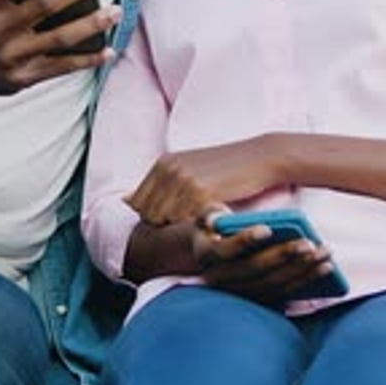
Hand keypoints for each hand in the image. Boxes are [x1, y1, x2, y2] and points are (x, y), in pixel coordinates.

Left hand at [126, 137, 283, 224]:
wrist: (260, 156)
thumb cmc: (227, 167)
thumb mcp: (190, 168)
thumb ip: (162, 184)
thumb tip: (125, 199)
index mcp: (164, 163)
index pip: (137, 202)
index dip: (152, 218)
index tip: (171, 223)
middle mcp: (169, 169)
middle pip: (148, 214)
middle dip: (162, 226)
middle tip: (185, 227)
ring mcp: (183, 179)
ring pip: (163, 220)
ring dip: (178, 228)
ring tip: (197, 224)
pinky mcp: (200, 191)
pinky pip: (184, 220)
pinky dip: (193, 226)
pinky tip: (209, 222)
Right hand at [193, 219, 332, 305]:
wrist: (210, 254)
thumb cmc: (213, 228)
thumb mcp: (205, 216)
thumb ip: (209, 213)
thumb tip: (216, 219)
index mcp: (206, 256)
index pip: (225, 250)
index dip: (245, 240)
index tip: (267, 228)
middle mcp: (221, 280)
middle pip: (255, 269)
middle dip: (283, 256)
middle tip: (309, 242)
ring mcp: (241, 293)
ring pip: (273, 284)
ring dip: (302, 269)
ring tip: (325, 252)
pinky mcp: (259, 300)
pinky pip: (285, 292)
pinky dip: (307, 281)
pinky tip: (326, 267)